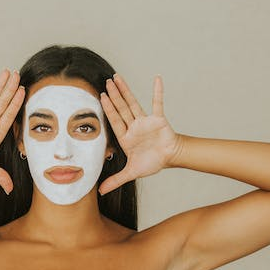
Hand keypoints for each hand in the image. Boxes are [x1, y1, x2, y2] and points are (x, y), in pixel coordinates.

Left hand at [98, 73, 183, 195]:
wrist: (169, 158)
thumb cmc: (151, 162)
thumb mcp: (131, 173)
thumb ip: (115, 180)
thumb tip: (99, 192)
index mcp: (126, 137)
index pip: (114, 120)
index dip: (107, 109)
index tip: (100, 97)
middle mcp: (133, 126)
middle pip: (121, 108)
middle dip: (114, 95)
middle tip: (106, 82)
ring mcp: (145, 121)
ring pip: (133, 103)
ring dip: (126, 90)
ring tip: (117, 77)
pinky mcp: (158, 119)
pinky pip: (158, 103)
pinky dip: (158, 91)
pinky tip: (157, 79)